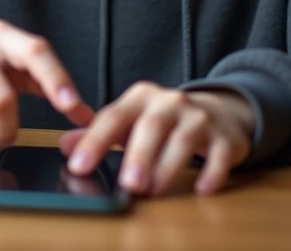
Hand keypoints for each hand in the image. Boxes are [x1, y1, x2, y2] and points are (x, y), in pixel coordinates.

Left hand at [60, 82, 254, 195]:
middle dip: (138, 156)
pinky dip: (212, 172)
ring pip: (183, 141)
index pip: (113, 117)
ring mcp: (199, 118)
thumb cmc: (164, 122)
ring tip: (153, 191)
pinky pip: (219, 155)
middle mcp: (170, 102)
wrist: (218, 111)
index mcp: (140, 98)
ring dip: (167, 168)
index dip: (95, 141)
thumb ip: (98, 134)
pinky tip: (202, 189)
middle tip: (127, 184)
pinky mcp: (225, 138)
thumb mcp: (130, 121)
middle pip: (151, 126)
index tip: (78, 165)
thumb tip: (65, 147)